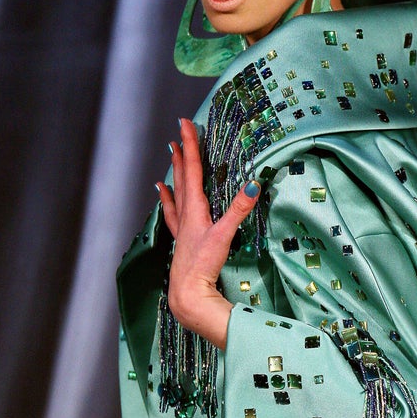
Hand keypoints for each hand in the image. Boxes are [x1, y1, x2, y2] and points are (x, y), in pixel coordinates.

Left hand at [157, 118, 260, 349]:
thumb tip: (255, 184)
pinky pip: (171, 211)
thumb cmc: (203, 265)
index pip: (193, 169)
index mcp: (195, 208)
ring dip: (175, 171)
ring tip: (169, 156)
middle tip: (179, 132)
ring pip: (176, 191)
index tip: (185, 123)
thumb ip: (239, 209)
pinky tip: (162, 194)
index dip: (190, 145)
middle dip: (183, 152)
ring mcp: (181, 227)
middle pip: (183, 176)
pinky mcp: (181, 239)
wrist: (187, 294)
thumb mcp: (225, 235)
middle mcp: (185, 214)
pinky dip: (167, 199)